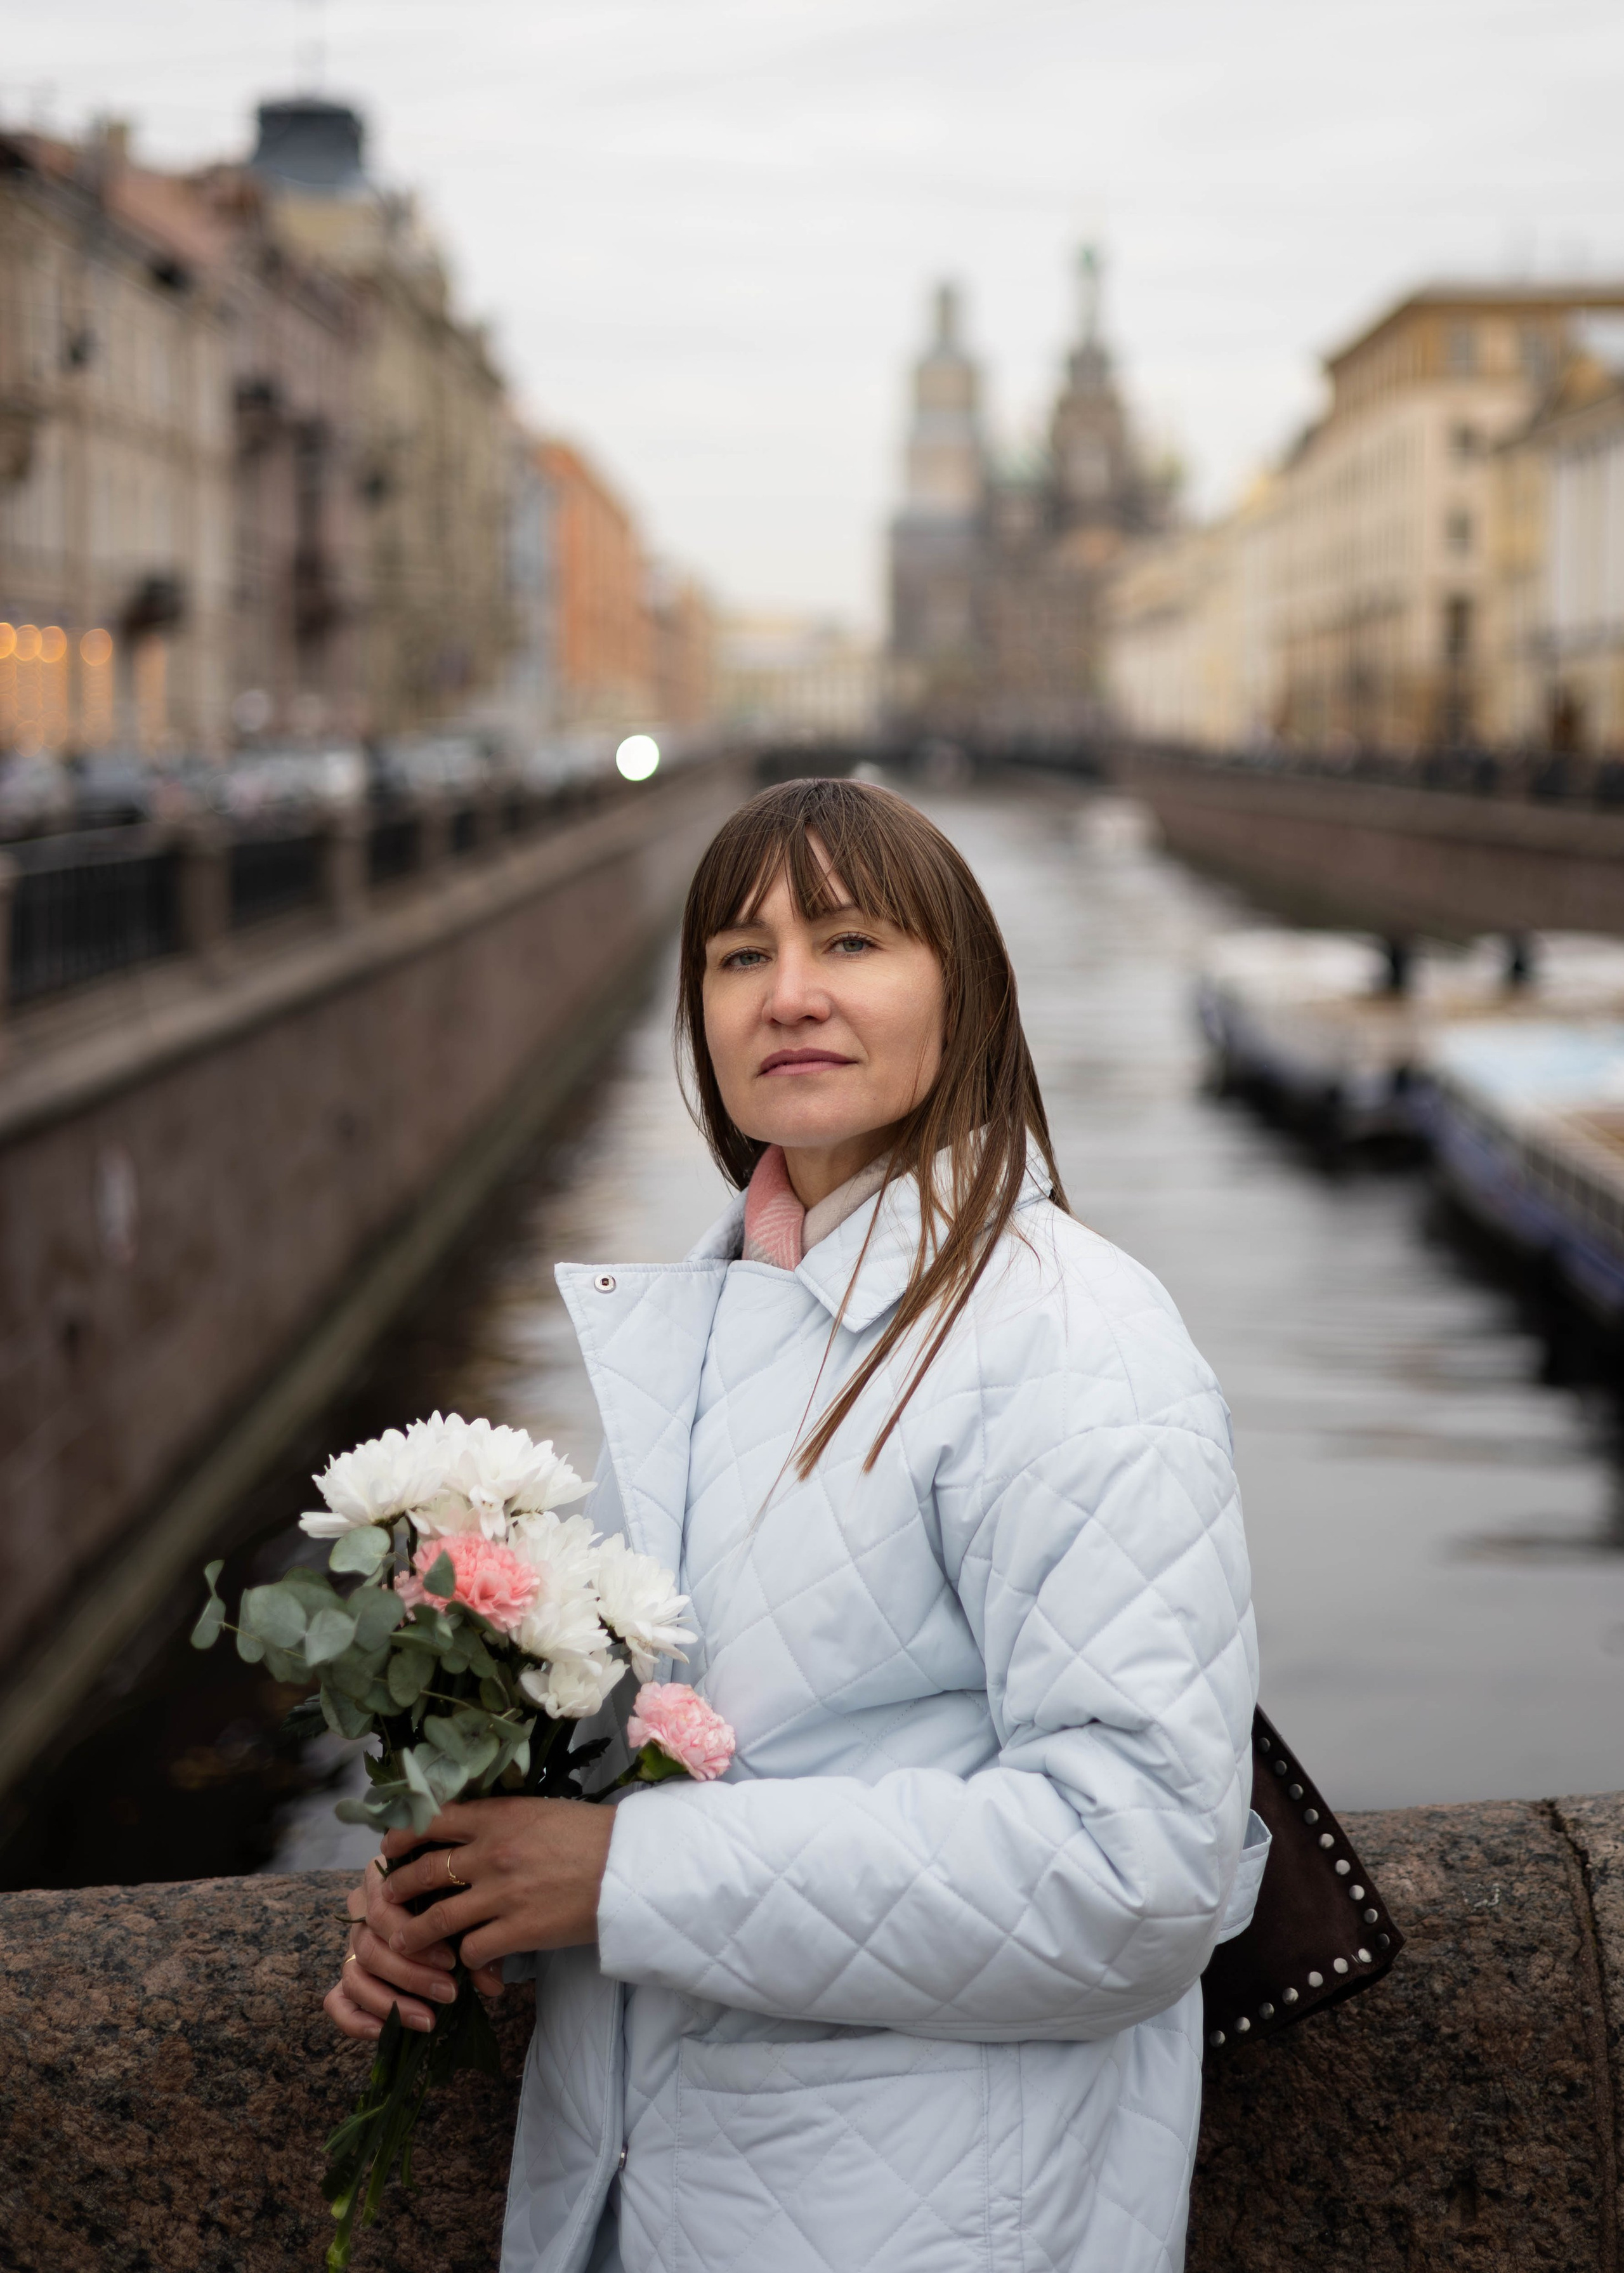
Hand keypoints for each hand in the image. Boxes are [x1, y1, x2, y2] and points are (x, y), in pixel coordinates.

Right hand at [322, 1852, 507, 2042]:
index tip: (452, 1961)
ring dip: (391, 2002)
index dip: (415, 1940)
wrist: (452, 1907)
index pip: (383, 1910)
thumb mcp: (468, 1911)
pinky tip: (384, 2032)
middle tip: (449, 1993)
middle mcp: (361, 1908)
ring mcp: (352, 1943)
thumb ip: (477, 1941)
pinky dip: (356, 2021)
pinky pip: (337, 2002)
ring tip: (429, 2019)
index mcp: (385, 1881)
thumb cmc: (459, 1901)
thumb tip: (491, 1985)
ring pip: (355, 1975)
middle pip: (369, 1945)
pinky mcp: (347, 1976)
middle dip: (411, 1975)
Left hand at [379, 1796, 615, 1975]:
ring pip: (436, 1919)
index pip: (432, 1819)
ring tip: (403, 1942)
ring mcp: (501, 1894)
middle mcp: (490, 1852)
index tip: (390, 1846)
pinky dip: (465, 1958)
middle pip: (424, 1871)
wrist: (630, 1868)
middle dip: (397, 1888)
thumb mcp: (540, 1811)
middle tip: (387, 1897)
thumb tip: (471, 1829)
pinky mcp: (517, 1931)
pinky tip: (470, 1960)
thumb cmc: (592, 1834)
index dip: (402, 1834)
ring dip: (414, 1934)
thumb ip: (502, 1819)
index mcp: (497, 1815)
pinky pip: (471, 1950)